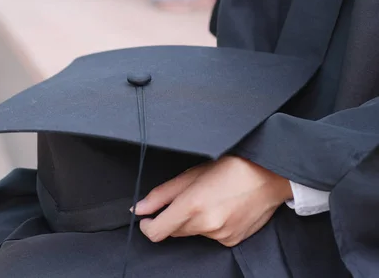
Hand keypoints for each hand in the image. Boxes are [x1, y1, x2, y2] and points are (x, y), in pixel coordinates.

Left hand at [133, 156, 292, 246]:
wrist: (269, 176)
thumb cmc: (231, 168)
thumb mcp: (190, 175)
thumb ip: (161, 195)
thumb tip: (140, 208)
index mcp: (192, 205)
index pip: (156, 232)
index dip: (147, 226)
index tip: (146, 218)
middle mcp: (206, 224)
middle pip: (174, 231)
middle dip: (173, 218)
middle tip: (187, 198)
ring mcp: (220, 235)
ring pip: (192, 233)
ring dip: (193, 221)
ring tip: (209, 200)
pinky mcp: (231, 240)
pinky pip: (210, 236)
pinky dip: (210, 226)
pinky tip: (221, 209)